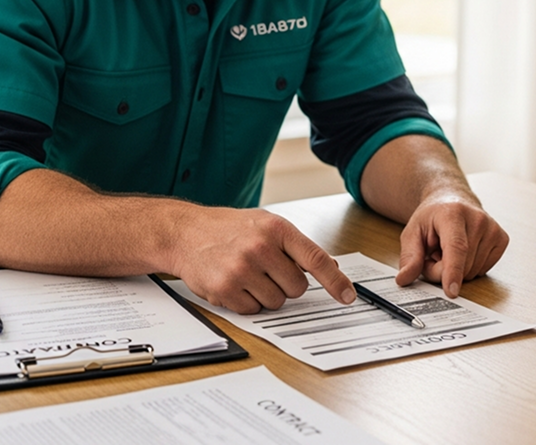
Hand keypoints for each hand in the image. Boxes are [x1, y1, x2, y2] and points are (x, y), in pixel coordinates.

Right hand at [171, 206, 356, 313]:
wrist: (187, 233)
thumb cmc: (231, 229)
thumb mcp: (267, 225)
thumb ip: (297, 246)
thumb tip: (331, 266)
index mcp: (277, 229)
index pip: (316, 259)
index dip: (335, 281)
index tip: (348, 296)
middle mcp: (260, 248)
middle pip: (297, 288)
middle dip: (287, 284)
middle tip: (268, 270)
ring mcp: (241, 270)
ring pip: (276, 302)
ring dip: (267, 294)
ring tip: (249, 274)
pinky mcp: (224, 289)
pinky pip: (253, 310)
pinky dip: (248, 302)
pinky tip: (236, 283)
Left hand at [395, 195, 508, 296]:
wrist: (452, 199)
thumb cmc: (433, 217)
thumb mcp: (412, 233)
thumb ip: (409, 257)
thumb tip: (404, 279)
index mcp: (453, 213)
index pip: (456, 247)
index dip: (452, 271)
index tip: (451, 291)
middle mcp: (477, 218)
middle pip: (462, 265)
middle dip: (443, 270)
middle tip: (435, 254)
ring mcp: (493, 228)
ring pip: (473, 271)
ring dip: (457, 270)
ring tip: (450, 251)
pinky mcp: (502, 238)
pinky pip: (484, 270)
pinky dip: (471, 267)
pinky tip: (466, 251)